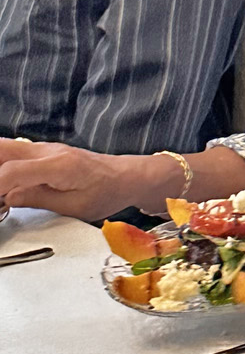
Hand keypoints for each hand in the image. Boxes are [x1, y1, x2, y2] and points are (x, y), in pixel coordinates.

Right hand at [0, 140, 135, 219]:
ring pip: (5, 147)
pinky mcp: (43, 151)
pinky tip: (6, 186)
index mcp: (59, 165)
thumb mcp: (75, 207)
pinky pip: (14, 153)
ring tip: (2, 192)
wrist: (125, 177)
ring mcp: (45, 148)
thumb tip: (8, 197)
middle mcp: (49, 151)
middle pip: (2, 148)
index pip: (13, 171)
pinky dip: (3, 166)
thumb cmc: (106, 192)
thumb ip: (39, 200)